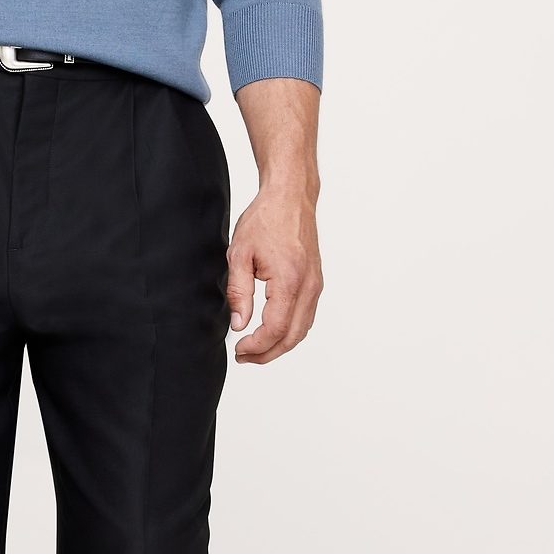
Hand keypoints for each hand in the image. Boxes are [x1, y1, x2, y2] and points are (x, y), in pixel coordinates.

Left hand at [228, 78, 322, 364]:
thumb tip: (238, 324)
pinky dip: (291, 331)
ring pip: (303, 330)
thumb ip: (238, 292)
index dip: (256, 346)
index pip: (275, 329)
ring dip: (280, 345)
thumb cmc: (265, 219)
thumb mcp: (239, 254)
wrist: (290, 197)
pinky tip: (272, 332)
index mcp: (289, 280)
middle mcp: (309, 286)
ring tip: (254, 349)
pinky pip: (307, 317)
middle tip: (243, 357)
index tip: (238, 350)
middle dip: (268, 353)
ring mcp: (316, 284)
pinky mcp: (316, 281)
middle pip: (293, 336)